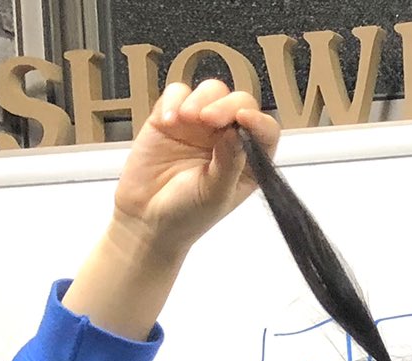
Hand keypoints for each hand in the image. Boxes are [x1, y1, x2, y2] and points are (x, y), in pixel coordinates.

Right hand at [109, 79, 279, 264]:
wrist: (146, 219)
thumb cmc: (188, 215)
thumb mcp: (215, 194)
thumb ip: (230, 163)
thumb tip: (238, 130)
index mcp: (249, 160)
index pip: (265, 130)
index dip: (258, 120)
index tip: (243, 118)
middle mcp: (228, 138)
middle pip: (238, 102)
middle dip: (225, 105)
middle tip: (208, 120)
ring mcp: (199, 126)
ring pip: (210, 92)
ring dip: (200, 99)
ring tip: (185, 119)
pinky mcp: (170, 118)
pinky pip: (176, 93)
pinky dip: (172, 101)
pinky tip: (167, 122)